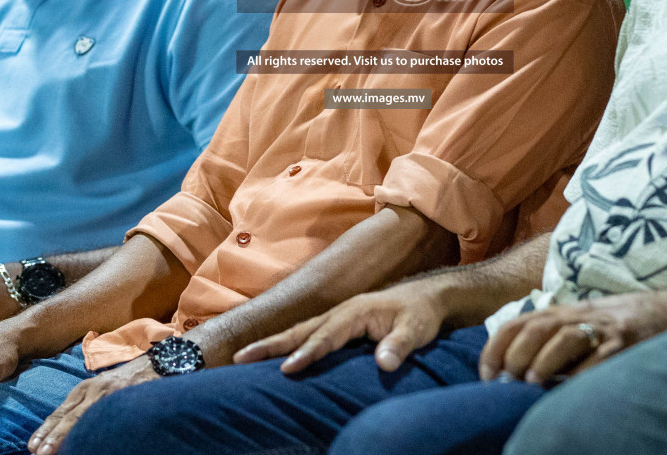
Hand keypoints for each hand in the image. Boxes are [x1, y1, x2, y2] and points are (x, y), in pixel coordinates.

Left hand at [26, 359, 158, 454]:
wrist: (157, 362)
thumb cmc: (126, 380)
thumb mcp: (100, 389)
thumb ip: (84, 406)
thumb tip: (64, 428)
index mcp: (85, 389)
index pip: (60, 412)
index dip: (46, 430)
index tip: (32, 446)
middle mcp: (94, 390)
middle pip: (68, 416)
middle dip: (52, 436)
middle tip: (38, 452)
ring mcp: (110, 394)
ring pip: (83, 419)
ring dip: (66, 436)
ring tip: (51, 450)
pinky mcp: (125, 397)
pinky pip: (106, 417)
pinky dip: (95, 431)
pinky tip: (88, 441)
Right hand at [235, 277, 448, 372]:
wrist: (426, 298)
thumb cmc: (420, 314)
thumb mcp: (417, 330)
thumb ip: (400, 345)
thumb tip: (384, 364)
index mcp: (356, 311)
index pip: (327, 336)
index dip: (307, 353)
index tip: (287, 369)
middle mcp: (341, 312)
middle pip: (301, 330)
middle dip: (271, 344)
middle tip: (240, 357)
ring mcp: (337, 317)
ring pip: (299, 331)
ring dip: (272, 344)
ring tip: (242, 357)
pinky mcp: (338, 325)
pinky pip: (306, 335)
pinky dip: (285, 344)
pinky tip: (272, 357)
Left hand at [477, 290, 666, 384]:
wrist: (664, 309)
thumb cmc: (612, 324)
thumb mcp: (577, 325)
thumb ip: (550, 343)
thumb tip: (514, 375)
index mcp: (560, 313)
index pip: (518, 323)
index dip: (497, 346)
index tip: (486, 373)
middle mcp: (577, 316)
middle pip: (538, 327)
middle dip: (516, 352)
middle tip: (507, 379)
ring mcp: (601, 328)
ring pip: (565, 337)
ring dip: (544, 359)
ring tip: (530, 380)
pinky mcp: (625, 341)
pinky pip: (601, 355)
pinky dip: (583, 371)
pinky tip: (571, 386)